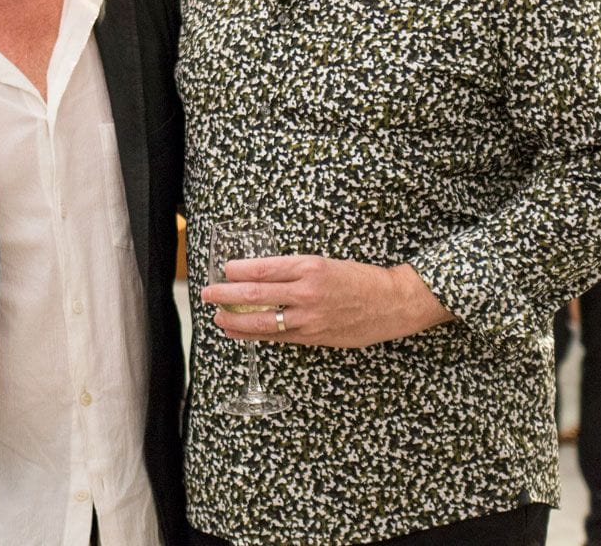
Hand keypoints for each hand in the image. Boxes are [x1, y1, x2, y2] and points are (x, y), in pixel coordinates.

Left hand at [201, 255, 452, 348]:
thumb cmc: (359, 278)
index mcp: (309, 267)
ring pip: (262, 321)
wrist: (392, 302)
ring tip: (217, 317)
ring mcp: (310, 318)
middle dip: (226, 295)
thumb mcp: (325, 262)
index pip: (263, 269)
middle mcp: (307, 292)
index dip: (237, 271)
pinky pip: (277, 337)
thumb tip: (258, 275)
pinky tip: (238, 333)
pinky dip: (254, 335)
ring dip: (234, 320)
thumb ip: (294, 270)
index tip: (223, 270)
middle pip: (255, 295)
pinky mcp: (314, 337)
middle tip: (207, 294)